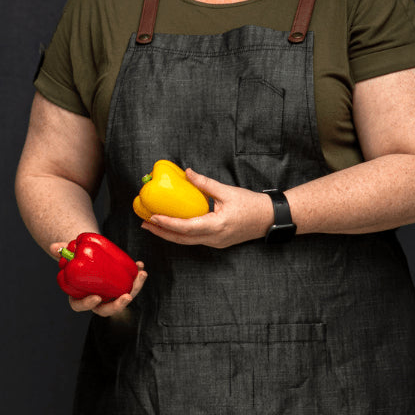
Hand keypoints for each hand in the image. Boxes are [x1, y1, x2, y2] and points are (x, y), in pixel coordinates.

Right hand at [50, 242, 147, 316]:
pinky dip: (137, 276)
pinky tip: (140, 265)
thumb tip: (54, 247)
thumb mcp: (69, 256)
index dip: (88, 304)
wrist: (89, 256)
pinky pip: (130, 284)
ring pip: (124, 298)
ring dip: (135, 288)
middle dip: (119, 305)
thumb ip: (61, 252)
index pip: (81, 306)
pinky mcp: (121, 286)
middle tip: (127, 296)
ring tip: (142, 274)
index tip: (96, 297)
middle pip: (107, 309)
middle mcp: (97, 300)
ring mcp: (110, 294)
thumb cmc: (77, 259)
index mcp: (79, 297)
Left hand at [140, 168, 273, 248]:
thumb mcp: (227, 191)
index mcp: (216, 226)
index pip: (186, 228)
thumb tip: (187, 173)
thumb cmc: (251, 204)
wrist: (269, 218)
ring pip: (187, 242)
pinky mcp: (218, 242)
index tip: (153, 217)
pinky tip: (174, 226)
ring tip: (154, 225)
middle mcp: (214, 238)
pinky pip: (195, 240)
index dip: (167, 223)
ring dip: (169, 234)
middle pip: (182, 239)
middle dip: (161, 232)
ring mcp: (216, 243)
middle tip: (145, 223)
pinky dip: (181, 234)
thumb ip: (205, 184)